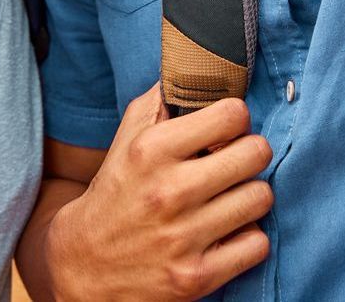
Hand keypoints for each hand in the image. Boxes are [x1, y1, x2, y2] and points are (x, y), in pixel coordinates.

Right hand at [46, 86, 272, 300]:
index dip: (236, 119)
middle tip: (237, 162)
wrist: (84, 269)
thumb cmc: (114, 197)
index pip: (232, 114)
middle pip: (256, 153)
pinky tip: (229, 233)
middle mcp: (169, 191)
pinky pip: (257, 244)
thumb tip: (190, 67)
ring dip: (251, 197)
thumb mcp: (124, 143)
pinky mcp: (197, 277)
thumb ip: (157, 104)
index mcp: (152, 151)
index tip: (228, 130)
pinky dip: (248, 239)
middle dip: (250, 154)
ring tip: (232, 198)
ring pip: (261, 197)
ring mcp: (184, 237)